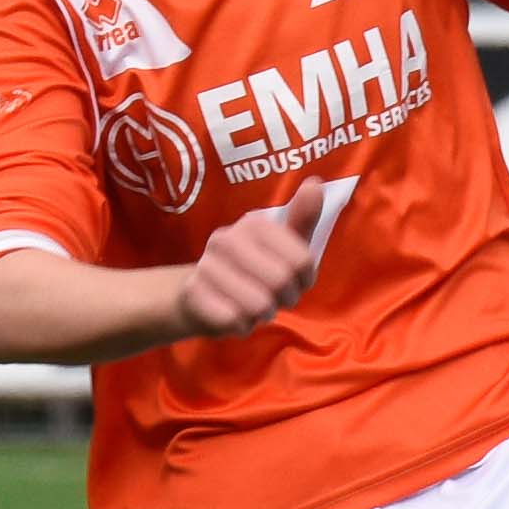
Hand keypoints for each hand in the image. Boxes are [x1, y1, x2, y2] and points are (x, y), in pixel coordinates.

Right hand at [177, 180, 328, 337]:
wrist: (200, 295)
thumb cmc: (254, 269)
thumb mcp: (284, 244)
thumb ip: (303, 218)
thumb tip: (316, 183)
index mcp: (254, 224)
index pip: (303, 261)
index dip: (305, 280)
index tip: (295, 280)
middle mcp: (226, 238)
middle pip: (281, 282)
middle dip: (285, 299)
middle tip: (274, 296)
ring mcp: (206, 265)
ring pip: (259, 304)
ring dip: (264, 314)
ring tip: (253, 305)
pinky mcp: (192, 293)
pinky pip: (236, 320)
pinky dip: (242, 325)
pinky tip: (233, 314)